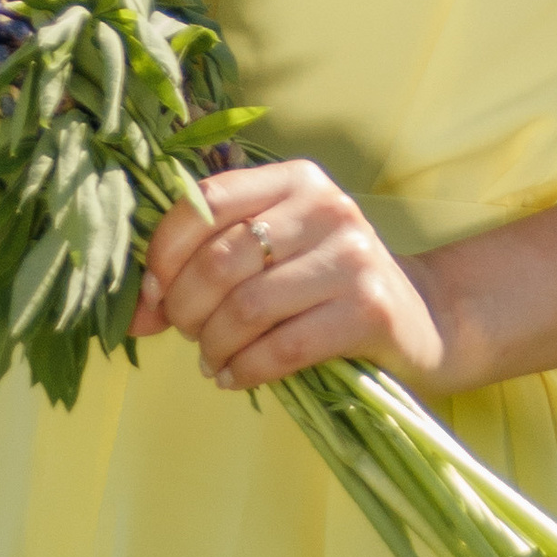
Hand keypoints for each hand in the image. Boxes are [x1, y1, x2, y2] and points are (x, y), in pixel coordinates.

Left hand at [131, 159, 451, 395]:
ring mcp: (351, 256)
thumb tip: (133, 311)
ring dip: (213, 344)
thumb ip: (209, 263)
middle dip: (185, 307)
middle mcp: (324, 207)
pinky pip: (284, 347)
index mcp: (294, 179)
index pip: (206, 201)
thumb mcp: (276, 251)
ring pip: (247, 306)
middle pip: (221, 259)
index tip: (153, 292)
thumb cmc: (327, 283)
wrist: (423, 318)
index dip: (165, 250)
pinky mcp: (369, 310)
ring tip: (209, 360)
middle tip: (184, 334)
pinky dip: (246, 369)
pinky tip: (234, 377)